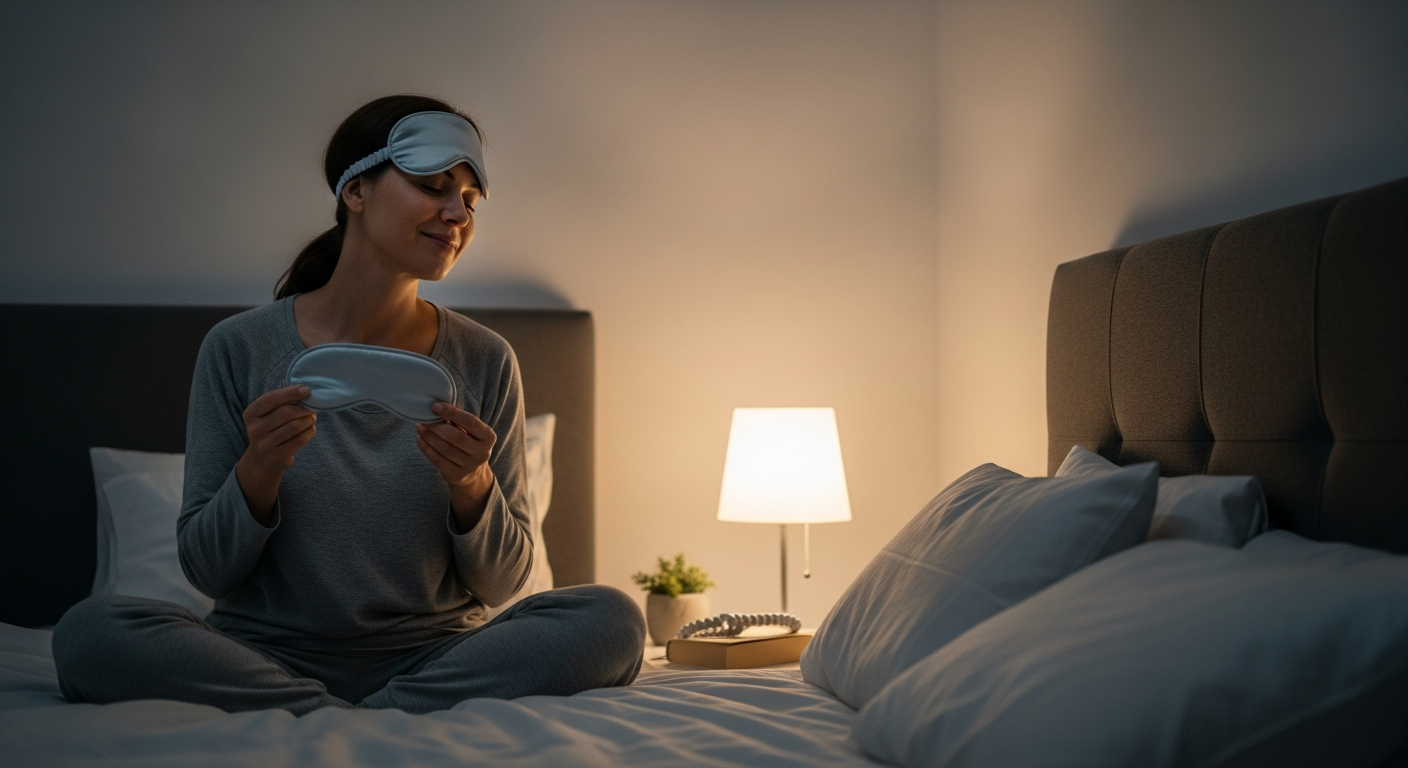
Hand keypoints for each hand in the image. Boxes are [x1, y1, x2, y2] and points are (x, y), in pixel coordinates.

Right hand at [235, 384, 315, 524]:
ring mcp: (265, 444)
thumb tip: (305, 391)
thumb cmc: (269, 431)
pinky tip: (311, 429)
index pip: (272, 399)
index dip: (291, 392)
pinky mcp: (277, 456)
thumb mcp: (266, 415)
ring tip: (312, 418)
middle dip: (303, 408)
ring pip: (295, 426)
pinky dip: (310, 432)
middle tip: (312, 408)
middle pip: (286, 412)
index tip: (307, 389)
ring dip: (308, 420)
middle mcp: (254, 429)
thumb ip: (281, 403)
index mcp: (250, 414)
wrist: (261, 462)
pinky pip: (300, 440)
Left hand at [416, 402, 496, 532]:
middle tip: (424, 419)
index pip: (471, 421)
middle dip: (437, 426)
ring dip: (429, 437)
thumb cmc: (469, 443)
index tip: (435, 406)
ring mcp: (471, 466)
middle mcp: (483, 452)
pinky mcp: (458, 476)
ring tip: (419, 427)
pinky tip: (419, 440)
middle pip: (456, 437)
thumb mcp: (470, 431)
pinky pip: (438, 461)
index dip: (452, 413)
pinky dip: (426, 449)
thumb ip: (458, 420)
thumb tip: (437, 407)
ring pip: (445, 449)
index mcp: (488, 437)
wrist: (473, 473)